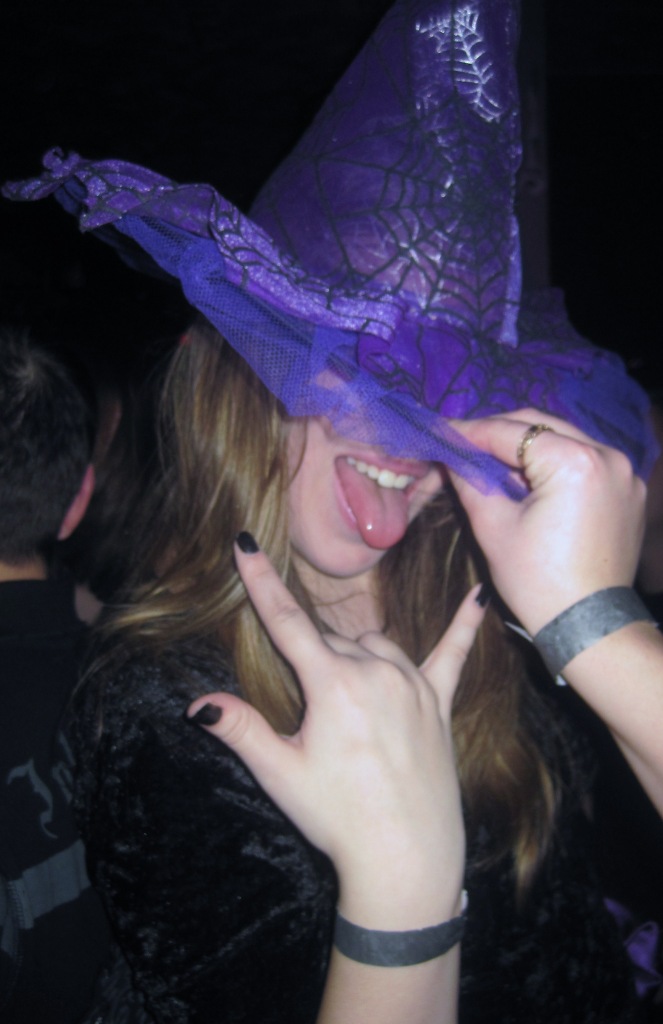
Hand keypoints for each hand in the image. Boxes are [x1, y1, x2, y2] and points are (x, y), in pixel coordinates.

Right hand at [188, 541, 485, 926]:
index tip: (246, 544)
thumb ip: (240, 729)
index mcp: (333, 685)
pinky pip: (453, 654)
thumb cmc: (339, 818)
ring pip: (373, 645)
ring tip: (344, 702)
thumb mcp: (280, 773)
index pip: (287, 621)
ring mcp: (412, 685)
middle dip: (310, 658)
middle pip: (330, 641)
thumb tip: (196, 705)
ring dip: (353, 656)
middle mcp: (376, 672)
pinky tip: (480, 596)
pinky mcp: (438, 703)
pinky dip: (465, 626)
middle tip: (306, 712)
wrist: (406, 858)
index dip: (261, 582)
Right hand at [449, 410, 646, 633]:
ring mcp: (624, 473)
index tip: (444, 432)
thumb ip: (469, 480)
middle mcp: (607, 457)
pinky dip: (556, 464)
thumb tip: (450, 454)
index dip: (471, 431)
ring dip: (528, 447)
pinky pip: (586, 461)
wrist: (586, 625)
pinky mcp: (628, 490)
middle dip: (500, 433)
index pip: (511, 432)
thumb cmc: (537, 582)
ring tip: (494, 462)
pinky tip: (531, 480)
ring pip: (564, 440)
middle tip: (464, 444)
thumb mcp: (493, 527)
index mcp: (574, 462)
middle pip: (541, 426)